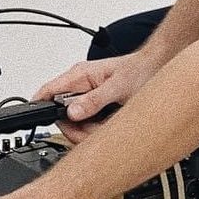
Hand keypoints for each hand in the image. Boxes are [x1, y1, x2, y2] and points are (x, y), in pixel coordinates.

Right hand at [33, 53, 157, 143]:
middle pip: (61, 115)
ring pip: (75, 123)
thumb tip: (72, 113)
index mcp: (80, 75)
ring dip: (90, 130)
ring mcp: (87, 96)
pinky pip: (88, 123)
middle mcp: (80, 85)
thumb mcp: (118, 87)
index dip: (41, 109)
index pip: (48, 91)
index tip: (43, 125)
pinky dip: (98, 129)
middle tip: (95, 131)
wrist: (157, 67)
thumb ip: (94, 100)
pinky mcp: (95, 105)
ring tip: (110, 124)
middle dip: (77, 129)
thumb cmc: (140, 70)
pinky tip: (111, 123)